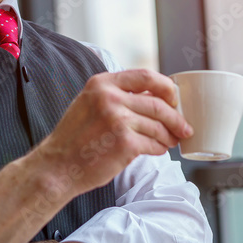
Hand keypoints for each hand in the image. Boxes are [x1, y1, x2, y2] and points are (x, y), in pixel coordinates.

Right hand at [33, 69, 192, 198]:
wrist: (57, 167)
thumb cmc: (75, 138)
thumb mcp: (89, 103)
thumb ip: (116, 95)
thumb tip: (154, 96)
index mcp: (102, 83)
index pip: (146, 75)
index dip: (166, 87)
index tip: (174, 98)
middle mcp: (109, 98)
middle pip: (158, 103)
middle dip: (176, 117)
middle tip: (184, 127)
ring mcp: (117, 120)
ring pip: (158, 126)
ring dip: (170, 135)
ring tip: (171, 141)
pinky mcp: (124, 144)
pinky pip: (153, 144)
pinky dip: (160, 148)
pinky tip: (158, 150)